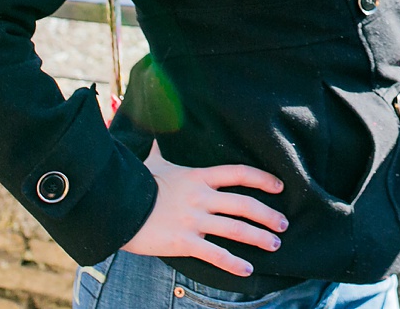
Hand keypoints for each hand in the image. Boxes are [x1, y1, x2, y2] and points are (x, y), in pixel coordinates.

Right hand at [122, 142, 286, 276]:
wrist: (115, 204)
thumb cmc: (135, 182)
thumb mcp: (153, 160)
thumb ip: (163, 146)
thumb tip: (160, 129)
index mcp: (198, 177)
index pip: (238, 173)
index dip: (262, 179)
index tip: (279, 186)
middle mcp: (201, 198)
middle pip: (244, 204)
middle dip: (268, 214)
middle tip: (284, 223)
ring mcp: (193, 220)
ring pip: (235, 229)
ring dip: (259, 237)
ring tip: (275, 244)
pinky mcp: (182, 242)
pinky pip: (214, 254)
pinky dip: (233, 263)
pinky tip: (247, 270)